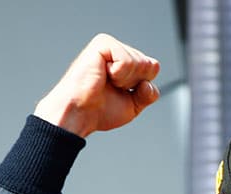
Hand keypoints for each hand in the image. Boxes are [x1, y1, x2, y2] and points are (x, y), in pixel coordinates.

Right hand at [34, 33, 160, 136]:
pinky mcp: (102, 43)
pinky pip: (127, 61)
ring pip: (140, 62)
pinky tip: (103, 75)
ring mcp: (111, 46)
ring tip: (106, 82)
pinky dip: (118, 75)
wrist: (78, 114)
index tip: (122, 93)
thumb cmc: (99, 111)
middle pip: (150, 65)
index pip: (153, 68)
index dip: (142, 86)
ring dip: (125, 81)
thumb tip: (148, 81)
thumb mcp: (133, 105)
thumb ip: (148, 94)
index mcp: (125, 63)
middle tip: (112, 88)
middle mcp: (118, 51)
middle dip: (134, 84)